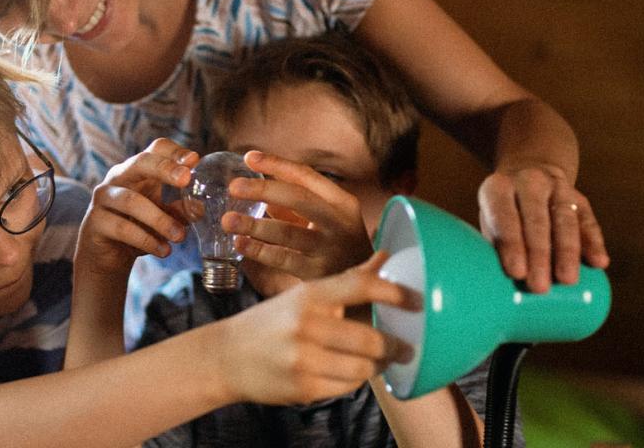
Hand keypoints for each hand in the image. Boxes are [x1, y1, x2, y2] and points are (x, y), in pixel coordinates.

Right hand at [76, 138, 196, 275]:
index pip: (157, 149)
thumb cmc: (139, 227)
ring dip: (160, 219)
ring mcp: (104, 197)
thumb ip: (181, 209)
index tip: (195, 161)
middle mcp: (119, 177)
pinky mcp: (95, 222)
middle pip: (140, 162)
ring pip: (132, 201)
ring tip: (180, 236)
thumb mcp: (164, 215)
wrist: (108, 256)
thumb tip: (200, 208)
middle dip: (164, 168)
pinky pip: (122, 228)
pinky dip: (146, 240)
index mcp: (139, 170)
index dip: (175, 152)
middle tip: (186, 180)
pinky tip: (163, 250)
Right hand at [216, 252, 417, 405]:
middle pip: (370, 338)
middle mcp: (306, 325)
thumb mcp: (304, 294)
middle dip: (395, 345)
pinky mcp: (304, 387)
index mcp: (309, 295)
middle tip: (407, 346)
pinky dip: (356, 380)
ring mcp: (304, 358)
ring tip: (381, 360)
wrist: (226, 357)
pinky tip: (352, 372)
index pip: (360, 287)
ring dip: (378, 366)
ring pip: (363, 367)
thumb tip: (385, 256)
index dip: (394, 293)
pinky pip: (347, 387)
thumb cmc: (272, 322)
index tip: (417, 300)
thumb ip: (347, 280)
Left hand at [221, 151, 372, 280]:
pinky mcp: (318, 273)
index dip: (276, 164)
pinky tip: (240, 244)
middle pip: (298, 199)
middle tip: (234, 187)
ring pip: (288, 232)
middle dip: (264, 190)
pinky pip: (283, 259)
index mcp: (341, 201)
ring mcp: (329, 248)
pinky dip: (259, 250)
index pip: (306, 176)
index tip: (248, 157)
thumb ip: (295, 203)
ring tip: (228, 220)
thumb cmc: (336, 243)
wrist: (367, 285)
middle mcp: (339, 222)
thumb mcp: (326, 218)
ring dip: (255, 225)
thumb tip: (255, 185)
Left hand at [478, 165, 609, 293]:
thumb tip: (496, 290)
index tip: (516, 273)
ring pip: (564, 220)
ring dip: (567, 252)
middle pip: (536, 220)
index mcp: (498, 188)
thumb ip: (493, 249)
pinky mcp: (579, 198)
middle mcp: (528, 182)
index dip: (511, 244)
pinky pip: (588, 221)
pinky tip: (599, 262)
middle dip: (538, 255)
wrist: (527, 178)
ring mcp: (556, 187)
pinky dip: (594, 242)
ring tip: (567, 280)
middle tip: (539, 287)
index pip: (503, 215)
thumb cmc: (502, 215)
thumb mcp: (489, 223)